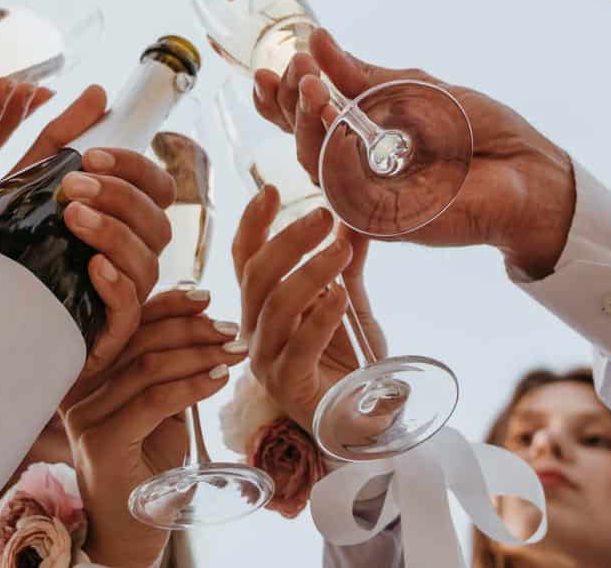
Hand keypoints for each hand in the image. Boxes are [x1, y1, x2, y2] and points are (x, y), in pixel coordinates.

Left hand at [2, 90, 179, 391]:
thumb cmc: (9, 246)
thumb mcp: (29, 183)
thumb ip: (63, 138)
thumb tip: (98, 92)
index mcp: (125, 219)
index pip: (157, 187)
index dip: (133, 167)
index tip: (92, 156)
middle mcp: (134, 255)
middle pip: (158, 221)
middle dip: (119, 197)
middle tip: (72, 186)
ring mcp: (125, 295)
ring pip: (148, 262)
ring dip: (114, 233)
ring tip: (72, 217)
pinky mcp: (108, 333)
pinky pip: (131, 309)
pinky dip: (116, 284)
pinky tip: (92, 266)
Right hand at [64, 290, 246, 567]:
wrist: (132, 528)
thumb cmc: (149, 463)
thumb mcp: (158, 403)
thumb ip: (165, 364)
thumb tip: (202, 316)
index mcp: (87, 369)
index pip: (125, 320)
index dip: (166, 302)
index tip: (206, 295)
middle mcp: (76, 387)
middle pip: (138, 337)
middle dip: (192, 327)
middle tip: (232, 329)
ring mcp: (84, 415)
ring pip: (147, 364)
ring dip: (200, 354)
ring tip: (234, 352)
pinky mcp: (100, 442)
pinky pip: (153, 400)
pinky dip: (191, 386)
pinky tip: (218, 381)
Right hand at [231, 189, 381, 428]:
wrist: (365, 420)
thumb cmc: (348, 362)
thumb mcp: (349, 302)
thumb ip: (346, 262)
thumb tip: (354, 216)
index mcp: (262, 308)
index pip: (245, 259)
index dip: (253, 223)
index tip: (272, 190)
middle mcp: (254, 332)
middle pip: (257, 276)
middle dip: (288, 239)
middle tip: (322, 214)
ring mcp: (267, 361)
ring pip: (275, 307)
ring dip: (309, 272)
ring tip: (341, 249)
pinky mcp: (289, 388)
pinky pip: (299, 347)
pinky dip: (320, 317)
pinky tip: (340, 296)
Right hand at [252, 29, 575, 278]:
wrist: (526, 169)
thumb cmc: (478, 130)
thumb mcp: (414, 89)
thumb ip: (364, 77)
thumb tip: (319, 40)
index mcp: (362, 135)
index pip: (306, 118)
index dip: (280, 98)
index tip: (272, 68)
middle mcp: (357, 167)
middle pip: (302, 141)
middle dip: (291, 104)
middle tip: (299, 71)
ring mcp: (367, 195)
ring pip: (316, 165)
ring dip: (308, 124)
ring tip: (314, 88)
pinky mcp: (383, 221)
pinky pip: (345, 192)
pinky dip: (336, 157)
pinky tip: (336, 124)